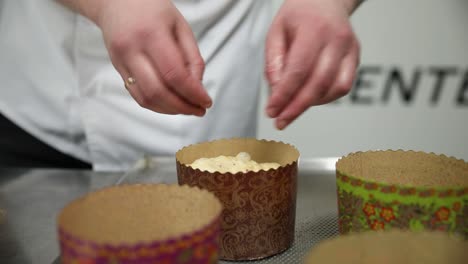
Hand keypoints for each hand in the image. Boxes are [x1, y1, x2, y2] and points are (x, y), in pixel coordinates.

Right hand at [96, 0, 211, 115]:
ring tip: (187, 108)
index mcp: (151, 34)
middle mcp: (132, 49)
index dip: (192, 93)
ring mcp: (121, 60)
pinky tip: (170, 104)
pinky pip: (137, 95)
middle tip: (199, 109)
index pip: (174, 74)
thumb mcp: (180, 25)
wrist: (115, 0)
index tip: (206, 101)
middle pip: (158, 91)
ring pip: (145, 98)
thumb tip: (197, 87)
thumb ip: (192, 57)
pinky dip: (157, 105)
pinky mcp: (117, 69)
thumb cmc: (151, 8)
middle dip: (182, 106)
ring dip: (170, 110)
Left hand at [265, 0, 360, 128]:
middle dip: (297, 107)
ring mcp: (350, 49)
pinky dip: (325, 97)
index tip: (272, 111)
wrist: (326, 0)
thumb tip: (276, 91)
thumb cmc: (299, 15)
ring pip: (335, 88)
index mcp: (313, 30)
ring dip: (311, 104)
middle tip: (281, 121)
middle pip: (318, 83)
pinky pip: (343, 86)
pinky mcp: (356, 57)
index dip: (284, 95)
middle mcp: (336, 39)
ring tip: (293, 107)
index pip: (298, 70)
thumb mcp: (276, 31)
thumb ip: (274, 62)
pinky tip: (310, 97)